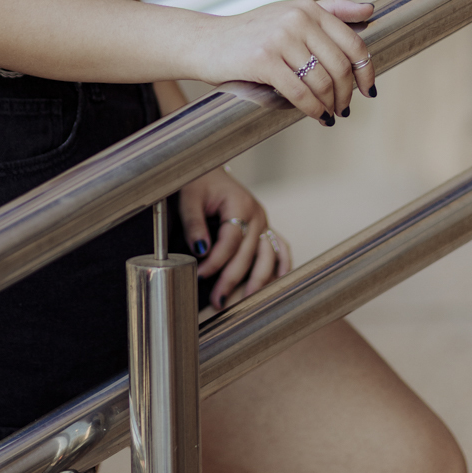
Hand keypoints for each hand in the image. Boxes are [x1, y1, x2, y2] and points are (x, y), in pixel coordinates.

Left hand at [178, 168, 291, 310]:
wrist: (208, 170)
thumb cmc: (198, 182)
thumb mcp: (190, 197)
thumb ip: (194, 223)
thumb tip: (200, 250)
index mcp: (239, 204)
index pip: (231, 240)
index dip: (216, 260)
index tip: (201, 275)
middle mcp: (256, 215)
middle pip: (249, 254)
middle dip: (233, 279)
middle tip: (218, 300)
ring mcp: (263, 222)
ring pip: (268, 256)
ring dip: (258, 281)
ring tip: (246, 302)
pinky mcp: (264, 228)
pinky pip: (280, 249)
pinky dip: (281, 266)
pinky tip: (276, 283)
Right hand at [192, 0, 375, 122]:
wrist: (206, 42)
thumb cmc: (250, 33)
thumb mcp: (290, 13)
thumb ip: (331, 10)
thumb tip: (370, 11)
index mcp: (308, 8)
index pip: (353, 43)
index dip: (365, 70)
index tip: (368, 89)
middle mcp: (297, 19)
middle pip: (340, 65)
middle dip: (347, 93)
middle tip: (344, 108)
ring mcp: (280, 38)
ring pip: (322, 81)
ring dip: (330, 104)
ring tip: (329, 114)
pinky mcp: (263, 60)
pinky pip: (300, 93)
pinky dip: (313, 109)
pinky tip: (316, 116)